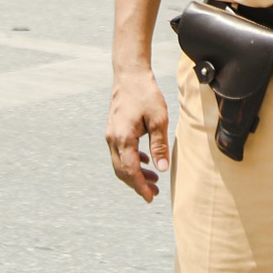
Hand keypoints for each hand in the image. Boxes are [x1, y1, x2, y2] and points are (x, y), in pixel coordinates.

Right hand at [106, 68, 171, 201]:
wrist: (130, 74)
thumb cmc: (146, 93)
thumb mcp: (158, 119)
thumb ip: (159, 146)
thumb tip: (162, 169)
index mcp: (123, 138)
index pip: (130, 171)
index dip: (140, 187)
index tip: (150, 198)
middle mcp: (113, 139)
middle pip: (122, 171)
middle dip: (137, 184)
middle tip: (154, 192)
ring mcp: (111, 134)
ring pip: (120, 162)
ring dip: (134, 173)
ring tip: (153, 179)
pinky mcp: (113, 129)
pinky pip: (120, 152)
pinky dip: (131, 161)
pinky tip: (145, 161)